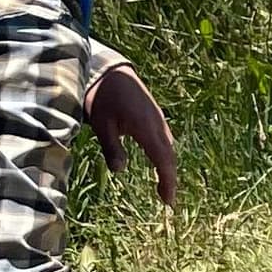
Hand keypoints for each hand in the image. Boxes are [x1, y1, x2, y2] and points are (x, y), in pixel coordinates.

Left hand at [87, 59, 180, 210]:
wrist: (108, 70)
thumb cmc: (101, 96)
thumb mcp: (102, 124)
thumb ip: (112, 148)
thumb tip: (120, 171)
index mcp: (146, 127)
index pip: (163, 160)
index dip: (167, 181)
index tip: (169, 201)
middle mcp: (157, 124)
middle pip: (169, 155)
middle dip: (170, 177)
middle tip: (167, 199)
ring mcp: (157, 118)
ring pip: (168, 147)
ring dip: (168, 165)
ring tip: (164, 184)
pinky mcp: (154, 115)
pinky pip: (165, 138)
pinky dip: (164, 154)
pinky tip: (158, 160)